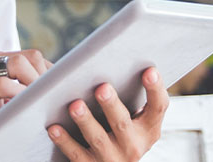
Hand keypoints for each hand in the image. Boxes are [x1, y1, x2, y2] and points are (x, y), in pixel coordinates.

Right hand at [0, 47, 50, 160]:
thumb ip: (6, 93)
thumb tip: (37, 97)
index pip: (28, 55)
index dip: (46, 73)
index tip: (55, 91)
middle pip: (30, 55)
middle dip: (46, 77)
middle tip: (51, 99)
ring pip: (21, 65)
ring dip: (36, 85)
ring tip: (40, 104)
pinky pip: (6, 85)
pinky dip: (20, 97)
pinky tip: (23, 111)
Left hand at [47, 66, 168, 161]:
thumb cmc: (121, 131)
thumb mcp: (135, 120)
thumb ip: (132, 96)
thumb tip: (117, 59)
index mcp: (148, 129)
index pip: (158, 108)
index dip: (155, 89)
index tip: (150, 70)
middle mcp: (133, 146)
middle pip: (122, 123)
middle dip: (111, 105)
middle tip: (101, 87)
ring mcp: (112, 159)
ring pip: (98, 139)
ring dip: (86, 121)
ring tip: (75, 105)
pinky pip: (76, 154)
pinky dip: (64, 140)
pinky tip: (54, 127)